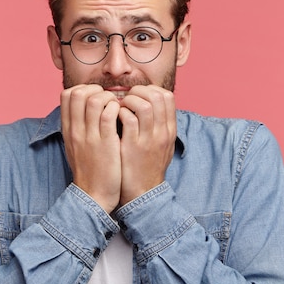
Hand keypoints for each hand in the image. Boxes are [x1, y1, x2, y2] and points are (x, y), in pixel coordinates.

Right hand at [60, 84, 121, 212]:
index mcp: (68, 129)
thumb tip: (85, 108)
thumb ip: (78, 126)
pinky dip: (117, 109)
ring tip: (117, 107)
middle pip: (78, 93)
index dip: (83, 89)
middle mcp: (76, 130)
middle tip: (108, 99)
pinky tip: (123, 116)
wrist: (93, 195)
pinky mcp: (106, 144)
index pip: (67, 95)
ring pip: (94, 100)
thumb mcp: (75, 146)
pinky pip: (109, 115)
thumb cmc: (89, 170)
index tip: (96, 97)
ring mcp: (90, 136)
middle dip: (96, 89)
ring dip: (109, 98)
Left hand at [118, 85, 175, 204]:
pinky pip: (129, 119)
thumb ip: (159, 126)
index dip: (151, 90)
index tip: (138, 95)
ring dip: (129, 100)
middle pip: (158, 96)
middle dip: (139, 91)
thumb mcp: (162, 146)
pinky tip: (114, 118)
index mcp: (169, 130)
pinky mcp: (133, 147)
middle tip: (126, 97)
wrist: (143, 194)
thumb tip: (151, 106)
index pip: (167, 97)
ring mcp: (149, 140)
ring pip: (145, 105)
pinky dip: (120, 112)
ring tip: (120, 106)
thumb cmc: (148, 167)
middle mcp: (162, 133)